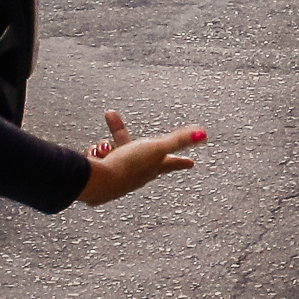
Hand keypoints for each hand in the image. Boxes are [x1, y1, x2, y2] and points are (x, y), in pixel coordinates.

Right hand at [78, 110, 202, 205]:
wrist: (98, 183)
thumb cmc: (129, 166)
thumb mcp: (157, 147)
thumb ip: (179, 139)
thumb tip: (203, 134)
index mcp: (154, 166)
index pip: (172, 162)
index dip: (181, 161)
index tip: (190, 163)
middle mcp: (138, 173)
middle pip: (134, 147)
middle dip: (118, 131)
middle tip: (110, 115)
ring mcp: (119, 174)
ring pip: (113, 149)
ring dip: (105, 145)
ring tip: (102, 150)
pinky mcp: (103, 176)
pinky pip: (97, 157)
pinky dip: (94, 153)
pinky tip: (94, 157)